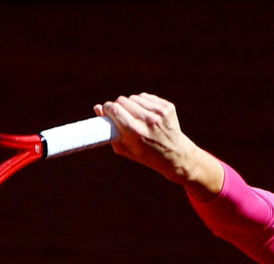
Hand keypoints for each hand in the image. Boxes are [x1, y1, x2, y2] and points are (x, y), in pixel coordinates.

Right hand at [94, 94, 223, 196]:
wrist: (176, 156)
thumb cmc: (146, 155)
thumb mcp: (124, 148)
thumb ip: (108, 129)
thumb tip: (97, 107)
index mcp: (135, 133)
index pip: (114, 109)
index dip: (108, 109)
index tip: (107, 112)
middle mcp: (148, 121)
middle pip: (122, 100)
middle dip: (118, 106)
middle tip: (121, 116)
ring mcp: (159, 112)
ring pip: (134, 97)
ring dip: (131, 105)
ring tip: (135, 118)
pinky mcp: (167, 106)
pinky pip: (146, 97)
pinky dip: (143, 104)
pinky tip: (147, 115)